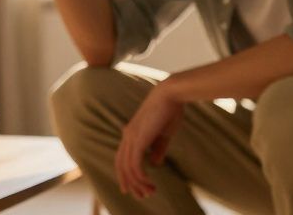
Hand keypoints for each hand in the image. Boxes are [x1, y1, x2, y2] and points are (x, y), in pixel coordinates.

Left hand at [115, 82, 184, 199]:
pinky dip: (140, 177)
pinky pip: (134, 164)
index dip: (124, 174)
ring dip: (138, 183)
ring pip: (128, 168)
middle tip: (140, 196)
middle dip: (129, 183)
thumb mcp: (163, 134)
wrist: (171, 95)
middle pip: (121, 165)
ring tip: (150, 193)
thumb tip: (154, 163)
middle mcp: (127, 135)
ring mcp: (131, 137)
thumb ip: (157, 148)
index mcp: (131, 132)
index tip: (130, 189)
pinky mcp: (138, 139)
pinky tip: (149, 184)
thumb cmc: (169, 111)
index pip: (122, 157)